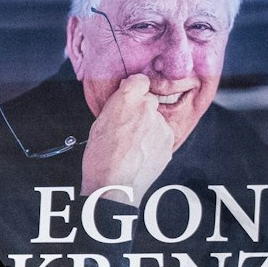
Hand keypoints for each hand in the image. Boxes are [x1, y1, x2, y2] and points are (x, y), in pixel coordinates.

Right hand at [81, 74, 174, 203]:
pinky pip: (162, 135)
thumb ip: (114, 109)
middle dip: (141, 110)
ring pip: (156, 120)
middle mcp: (147, 109)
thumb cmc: (100, 159)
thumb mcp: (98, 126)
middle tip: (129, 126)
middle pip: (149, 101)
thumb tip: (122, 103)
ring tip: (133, 146)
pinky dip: (154, 141)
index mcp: (127, 101)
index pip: (140, 80)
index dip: (135, 88)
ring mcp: (161, 126)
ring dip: (148, 128)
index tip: (132, 93)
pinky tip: (141, 153)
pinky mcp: (169, 141)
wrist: (115, 186)